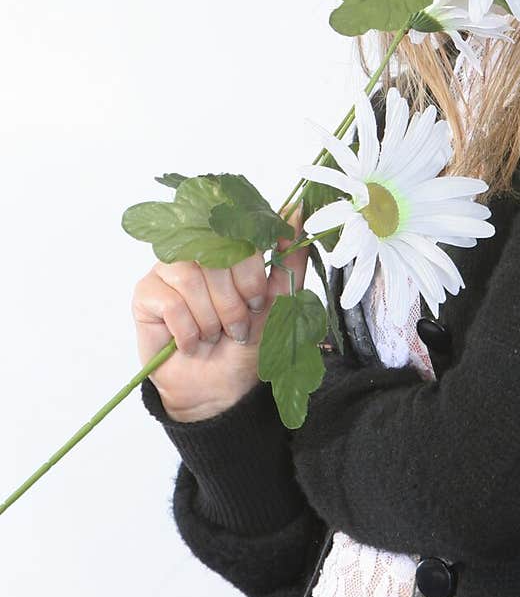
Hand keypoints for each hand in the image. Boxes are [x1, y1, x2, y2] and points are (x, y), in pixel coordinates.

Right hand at [131, 202, 308, 421]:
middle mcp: (196, 249)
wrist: (221, 386)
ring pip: (191, 278)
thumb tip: (298, 210)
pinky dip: (188, 331)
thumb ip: (290, 256)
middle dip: (233, 303)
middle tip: (236, 328)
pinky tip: (191, 343)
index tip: (257, 303)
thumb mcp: (280, 299)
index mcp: (229, 246)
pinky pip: (170, 302)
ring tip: (213, 335)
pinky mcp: (145, 293)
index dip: (250, 275)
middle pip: (214, 256)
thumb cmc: (249, 342)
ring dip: (210, 319)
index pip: (238, 235)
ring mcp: (168, 268)